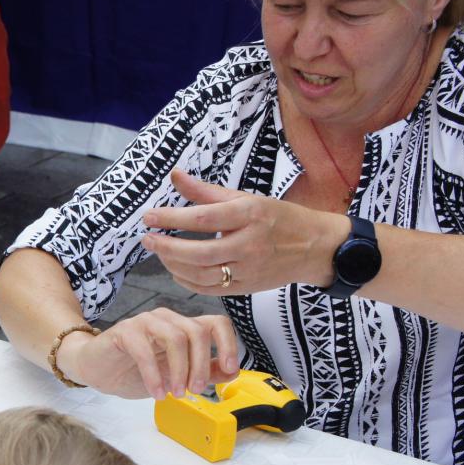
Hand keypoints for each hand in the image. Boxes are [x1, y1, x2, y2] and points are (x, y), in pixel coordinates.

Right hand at [60, 308, 238, 399]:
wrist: (96, 371)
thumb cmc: (134, 372)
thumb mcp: (175, 377)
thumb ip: (203, 372)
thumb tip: (231, 371)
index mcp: (182, 327)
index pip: (216, 323)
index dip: (227, 344)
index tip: (228, 368)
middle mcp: (166, 319)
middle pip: (197, 331)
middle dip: (200, 365)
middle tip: (195, 390)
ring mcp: (145, 322)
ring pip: (176, 337)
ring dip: (180, 370)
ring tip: (175, 393)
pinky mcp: (124, 331)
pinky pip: (145, 349)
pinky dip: (154, 374)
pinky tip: (156, 392)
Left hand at [142, 170, 346, 294]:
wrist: (316, 248)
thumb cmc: (279, 218)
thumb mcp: (246, 198)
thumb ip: (206, 191)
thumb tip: (175, 176)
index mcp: (250, 215)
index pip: (204, 218)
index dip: (172, 218)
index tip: (149, 216)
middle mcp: (249, 244)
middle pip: (199, 252)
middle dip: (167, 247)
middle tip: (147, 239)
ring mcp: (248, 270)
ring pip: (202, 274)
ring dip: (174, 265)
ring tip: (159, 251)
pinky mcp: (246, 288)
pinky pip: (209, 289)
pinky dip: (187, 281)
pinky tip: (176, 269)